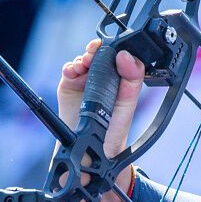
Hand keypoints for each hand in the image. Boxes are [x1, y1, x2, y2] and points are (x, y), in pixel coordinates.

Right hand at [56, 39, 144, 201]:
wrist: (91, 153)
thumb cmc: (112, 133)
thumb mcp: (127, 107)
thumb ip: (132, 83)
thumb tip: (128, 58)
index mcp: (122, 82)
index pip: (123, 57)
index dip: (119, 48)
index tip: (117, 48)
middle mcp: (105, 79)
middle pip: (101, 54)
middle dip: (98, 49)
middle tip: (95, 51)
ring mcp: (87, 82)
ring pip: (84, 59)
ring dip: (83, 57)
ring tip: (84, 63)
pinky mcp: (70, 87)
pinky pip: (69, 70)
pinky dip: (70, 67)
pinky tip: (73, 71)